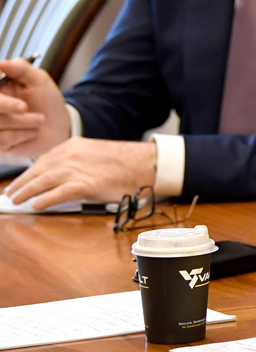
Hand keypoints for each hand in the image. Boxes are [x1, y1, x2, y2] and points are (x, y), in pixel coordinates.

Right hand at [0, 57, 69, 154]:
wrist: (58, 126)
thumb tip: (1, 62)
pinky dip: (23, 135)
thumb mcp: (39, 80)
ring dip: (23, 122)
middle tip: (24, 107)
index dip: (1, 100)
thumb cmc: (47, 100)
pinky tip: (33, 131)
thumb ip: (21, 69)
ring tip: (40, 120)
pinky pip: (3, 140)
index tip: (17, 103)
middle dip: (5, 105)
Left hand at [4, 137, 155, 208]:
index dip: (28, 173)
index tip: (19, 181)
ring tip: (15, 200)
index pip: (42, 160)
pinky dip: (45, 199)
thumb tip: (61, 176)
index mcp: (73, 146)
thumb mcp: (95, 154)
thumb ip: (76, 161)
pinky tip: (36, 205)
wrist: (146, 163)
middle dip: (21, 182)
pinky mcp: (86, 184)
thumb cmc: (125, 162)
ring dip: (26, 191)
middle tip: (10, 193)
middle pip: (38, 170)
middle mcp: (71, 155)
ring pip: (43, 181)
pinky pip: (59, 193)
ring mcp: (78, 169)